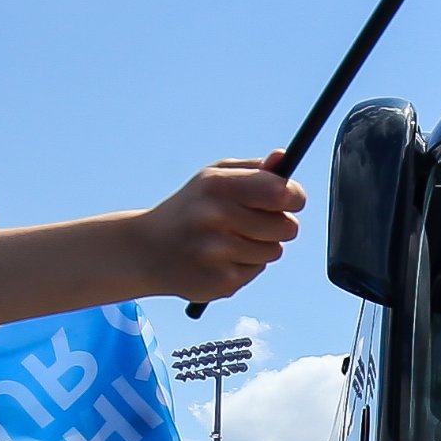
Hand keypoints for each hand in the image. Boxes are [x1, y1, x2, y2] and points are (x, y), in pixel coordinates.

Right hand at [135, 159, 300, 304]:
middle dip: (278, 225)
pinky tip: (219, 259)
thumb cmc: (190, 209)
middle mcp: (216, 217)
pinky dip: (245, 266)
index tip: (290, 201)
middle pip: (287, 227)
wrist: (146, 250)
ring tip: (229, 241)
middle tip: (253, 223)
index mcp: (218, 185)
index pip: (281, 193)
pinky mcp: (220, 282)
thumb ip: (254, 169)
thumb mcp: (214, 178)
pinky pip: (256, 271)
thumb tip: (284, 157)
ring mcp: (217, 252)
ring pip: (274, 251)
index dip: (293, 197)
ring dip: (260, 247)